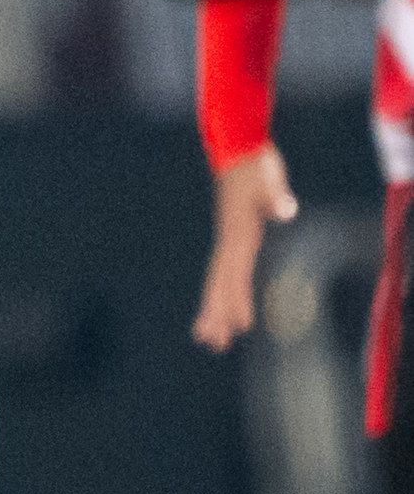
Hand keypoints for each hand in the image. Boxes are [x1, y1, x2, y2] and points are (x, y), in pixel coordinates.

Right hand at [195, 143, 297, 349]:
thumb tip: (284, 210)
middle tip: (213, 344)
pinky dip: (224, 288)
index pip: (235, 273)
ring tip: (208, 337)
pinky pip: (227, 270)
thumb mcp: (269, 179)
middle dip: (216, 314)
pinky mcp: (234, 235)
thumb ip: (276, 196)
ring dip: (214, 307)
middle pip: (219, 283)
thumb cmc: (256, 165)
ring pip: (219, 279)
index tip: (239, 326)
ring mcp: (229, 239)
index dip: (237, 299)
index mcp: (238, 233)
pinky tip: (226, 301)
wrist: (239, 148)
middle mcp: (230, 241)